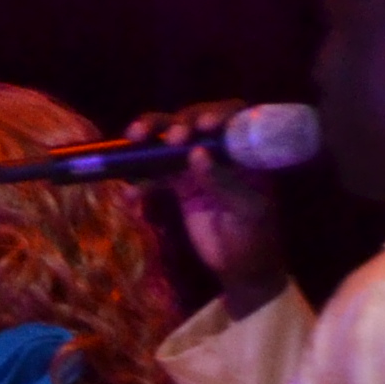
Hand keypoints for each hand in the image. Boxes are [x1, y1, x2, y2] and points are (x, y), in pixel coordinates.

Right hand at [125, 101, 287, 316]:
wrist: (241, 269)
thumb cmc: (256, 238)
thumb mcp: (248, 211)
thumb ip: (224, 182)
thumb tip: (197, 154)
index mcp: (248, 152)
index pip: (235, 120)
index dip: (218, 114)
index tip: (203, 125)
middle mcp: (222, 152)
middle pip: (196, 123)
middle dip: (177, 124)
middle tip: (169, 138)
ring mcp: (198, 167)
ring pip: (171, 143)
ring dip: (151, 139)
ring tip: (134, 139)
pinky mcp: (180, 186)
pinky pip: (157, 174)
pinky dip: (141, 180)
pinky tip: (129, 193)